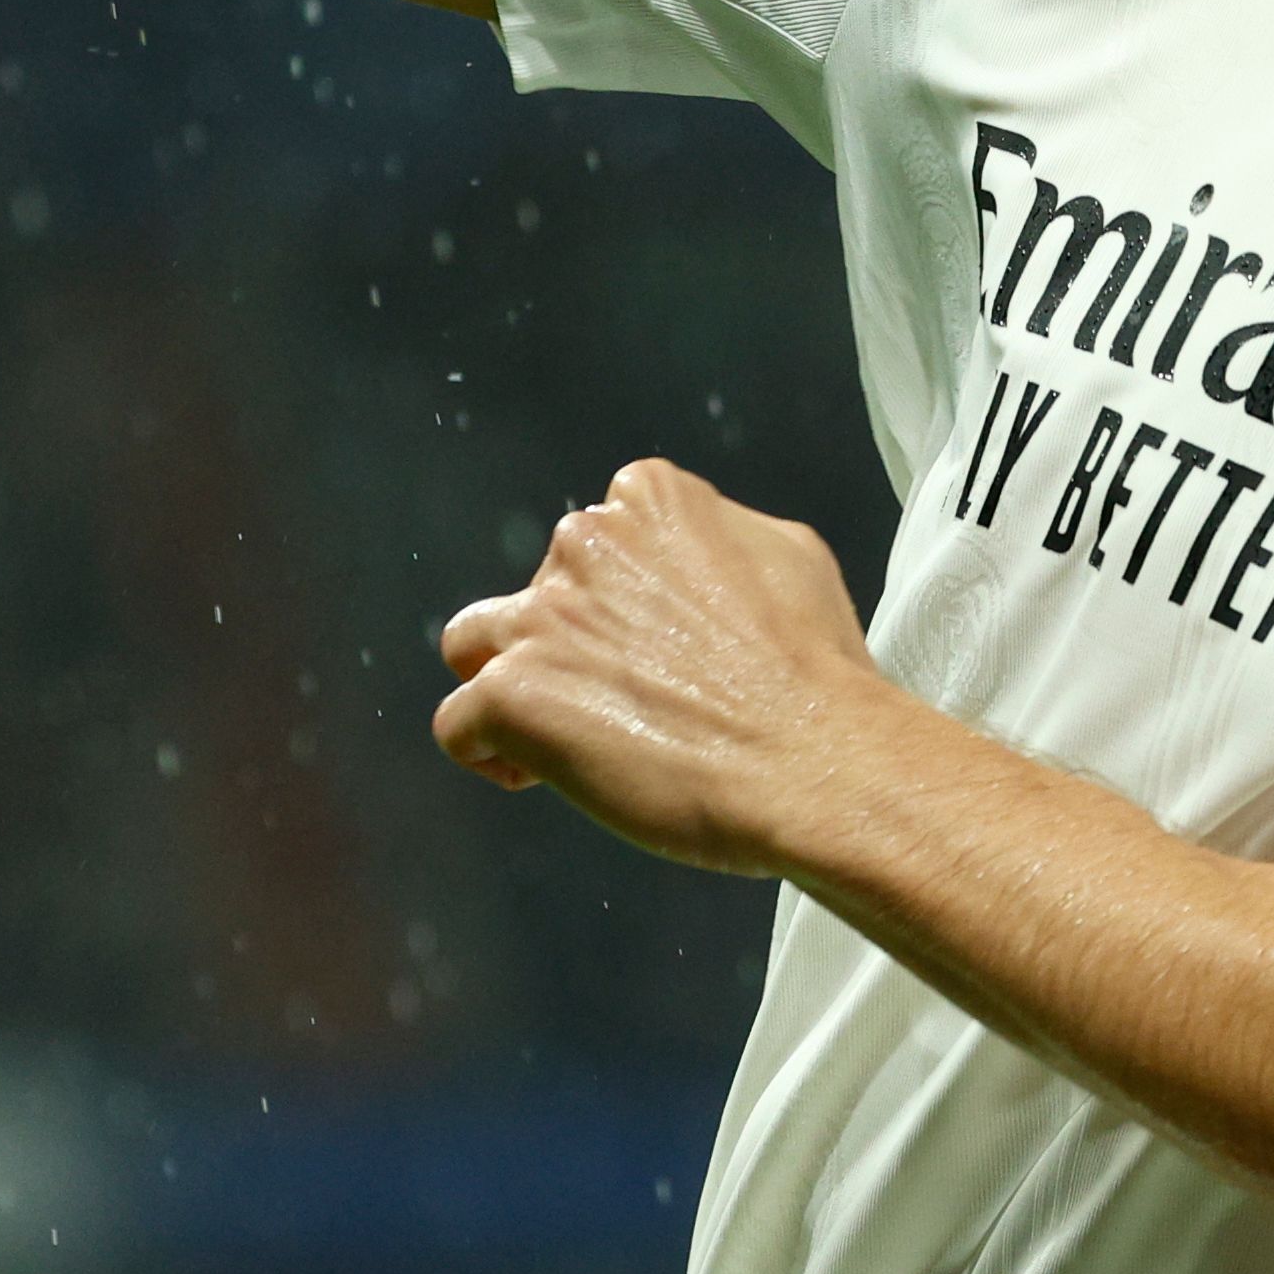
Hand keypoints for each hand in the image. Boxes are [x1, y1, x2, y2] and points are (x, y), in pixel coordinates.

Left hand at [431, 462, 896, 874]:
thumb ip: (723, 538)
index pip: (599, 541)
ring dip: (509, 682)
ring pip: (473, 643)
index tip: (655, 654)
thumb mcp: (792, 558)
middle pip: (539, 593)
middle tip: (634, 708)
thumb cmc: (816, 676)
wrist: (815, 763)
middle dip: (572, 646)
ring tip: (563, 734)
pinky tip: (537, 774)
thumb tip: (702, 552)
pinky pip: (457, 725)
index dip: (621, 604)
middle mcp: (585, 543)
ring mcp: (541, 619)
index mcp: (650, 499)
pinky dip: (489, 752)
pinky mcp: (512, 696)